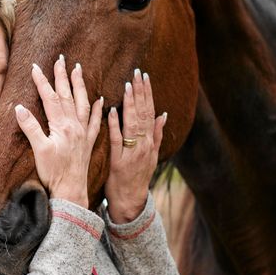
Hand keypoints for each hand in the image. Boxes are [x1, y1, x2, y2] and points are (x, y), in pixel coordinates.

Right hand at [15, 56, 103, 207]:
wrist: (71, 191)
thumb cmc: (53, 172)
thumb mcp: (38, 150)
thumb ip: (30, 128)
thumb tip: (19, 107)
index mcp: (61, 126)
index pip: (51, 98)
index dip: (42, 82)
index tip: (36, 66)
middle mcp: (74, 126)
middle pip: (68, 96)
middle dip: (63, 76)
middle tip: (61, 59)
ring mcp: (83, 133)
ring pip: (83, 103)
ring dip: (80, 86)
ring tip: (79, 70)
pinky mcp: (89, 142)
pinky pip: (96, 122)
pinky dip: (98, 109)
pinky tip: (101, 100)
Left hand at [106, 68, 166, 222]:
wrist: (131, 201)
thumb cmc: (138, 177)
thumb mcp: (153, 156)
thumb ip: (157, 135)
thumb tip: (163, 114)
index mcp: (150, 142)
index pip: (150, 112)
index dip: (147, 93)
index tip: (144, 76)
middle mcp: (143, 145)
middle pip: (143, 114)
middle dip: (140, 92)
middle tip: (136, 73)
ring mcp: (132, 153)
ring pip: (133, 124)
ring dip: (131, 104)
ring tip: (128, 86)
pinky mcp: (118, 161)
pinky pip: (117, 140)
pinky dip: (115, 125)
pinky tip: (112, 111)